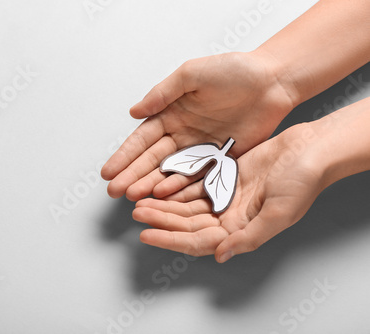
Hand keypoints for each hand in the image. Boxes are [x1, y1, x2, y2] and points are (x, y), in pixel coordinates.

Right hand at [101, 52, 294, 200]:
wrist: (273, 82)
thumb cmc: (234, 71)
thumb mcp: (191, 75)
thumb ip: (162, 93)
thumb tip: (134, 112)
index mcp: (172, 114)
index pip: (143, 139)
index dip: (125, 156)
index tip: (108, 172)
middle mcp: (183, 135)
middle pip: (153, 160)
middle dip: (132, 175)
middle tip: (115, 191)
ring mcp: (201, 150)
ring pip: (172, 172)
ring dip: (152, 185)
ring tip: (134, 197)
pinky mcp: (220, 160)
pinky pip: (198, 177)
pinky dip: (182, 187)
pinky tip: (165, 197)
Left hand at [132, 123, 324, 261]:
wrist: (310, 150)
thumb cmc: (302, 182)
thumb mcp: (279, 214)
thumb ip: (249, 237)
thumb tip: (220, 255)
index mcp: (241, 230)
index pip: (197, 241)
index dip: (170, 240)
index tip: (146, 236)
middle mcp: (230, 217)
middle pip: (187, 224)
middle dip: (161, 221)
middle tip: (137, 214)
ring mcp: (226, 197)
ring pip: (186, 206)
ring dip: (164, 206)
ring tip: (140, 201)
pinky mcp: (224, 178)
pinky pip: (194, 186)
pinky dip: (176, 188)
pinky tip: (158, 186)